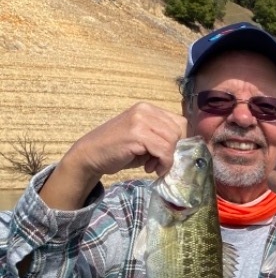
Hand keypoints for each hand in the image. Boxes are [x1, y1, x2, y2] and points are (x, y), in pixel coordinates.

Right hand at [41, 104, 187, 209]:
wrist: (90, 155)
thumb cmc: (118, 150)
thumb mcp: (144, 139)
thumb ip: (161, 138)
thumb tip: (184, 148)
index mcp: (148, 109)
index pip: (179, 122)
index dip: (180, 142)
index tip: (169, 155)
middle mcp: (145, 110)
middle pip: (179, 131)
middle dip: (173, 151)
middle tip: (159, 163)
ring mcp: (140, 120)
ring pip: (172, 140)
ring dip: (167, 159)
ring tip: (152, 166)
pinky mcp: (136, 134)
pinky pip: (164, 150)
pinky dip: (163, 163)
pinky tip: (151, 169)